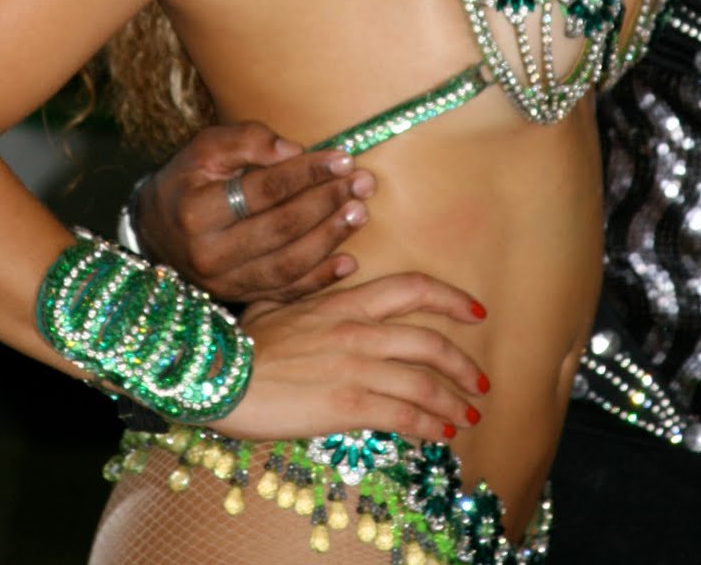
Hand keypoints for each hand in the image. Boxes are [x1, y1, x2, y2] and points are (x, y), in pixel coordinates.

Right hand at [134, 122, 375, 303]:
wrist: (156, 230)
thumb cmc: (188, 180)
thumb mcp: (204, 148)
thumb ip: (246, 140)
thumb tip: (292, 150)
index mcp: (197, 211)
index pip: (263, 190)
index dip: (306, 173)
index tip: (342, 158)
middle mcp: (209, 254)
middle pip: (280, 228)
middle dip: (326, 203)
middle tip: (362, 183)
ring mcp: (224, 282)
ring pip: (288, 265)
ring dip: (330, 239)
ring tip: (360, 213)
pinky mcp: (238, 298)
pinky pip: (285, 292)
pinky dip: (320, 279)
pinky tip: (349, 261)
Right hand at [211, 272, 489, 442]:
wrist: (219, 372)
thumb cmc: (243, 340)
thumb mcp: (279, 301)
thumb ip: (311, 287)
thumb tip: (338, 265)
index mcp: (345, 300)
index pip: (413, 288)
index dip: (451, 298)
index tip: (476, 312)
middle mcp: (359, 329)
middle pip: (430, 341)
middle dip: (464, 365)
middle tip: (481, 383)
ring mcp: (355, 365)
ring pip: (423, 381)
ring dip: (454, 402)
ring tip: (469, 417)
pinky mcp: (347, 403)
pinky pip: (403, 415)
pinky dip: (429, 426)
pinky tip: (441, 435)